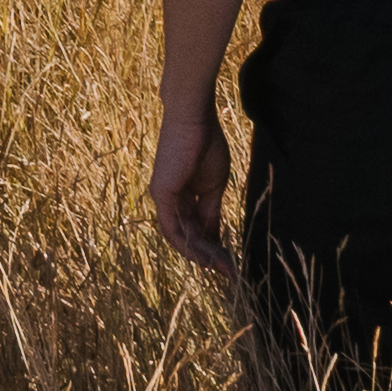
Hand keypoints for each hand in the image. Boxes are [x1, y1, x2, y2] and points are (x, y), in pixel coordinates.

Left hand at [148, 98, 236, 282]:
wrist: (195, 119)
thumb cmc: (206, 143)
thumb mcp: (214, 185)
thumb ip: (211, 212)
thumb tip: (216, 238)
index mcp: (182, 197)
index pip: (196, 228)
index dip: (213, 246)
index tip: (230, 263)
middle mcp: (169, 201)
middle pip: (188, 236)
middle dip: (209, 256)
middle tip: (230, 272)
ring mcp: (162, 198)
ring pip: (181, 236)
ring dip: (202, 254)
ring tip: (223, 267)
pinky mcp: (161, 194)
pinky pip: (173, 227)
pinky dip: (188, 244)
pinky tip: (206, 256)